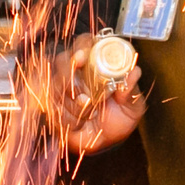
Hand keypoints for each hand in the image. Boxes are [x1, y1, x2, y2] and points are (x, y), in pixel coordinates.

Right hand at [61, 35, 144, 156]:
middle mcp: (76, 71)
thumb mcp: (132, 105)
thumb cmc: (119, 117)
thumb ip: (131, 89)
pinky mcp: (51, 106)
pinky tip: (79, 123)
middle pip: (61, 61)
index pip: (84, 43)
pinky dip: (66, 118)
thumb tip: (134, 72)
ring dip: (71, 104)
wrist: (107, 141)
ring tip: (88, 114)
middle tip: (82, 94)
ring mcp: (61, 88)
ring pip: (54, 86)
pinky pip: (50, 108)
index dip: (81, 47)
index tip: (81, 56)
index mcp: (96, 63)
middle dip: (68, 77)